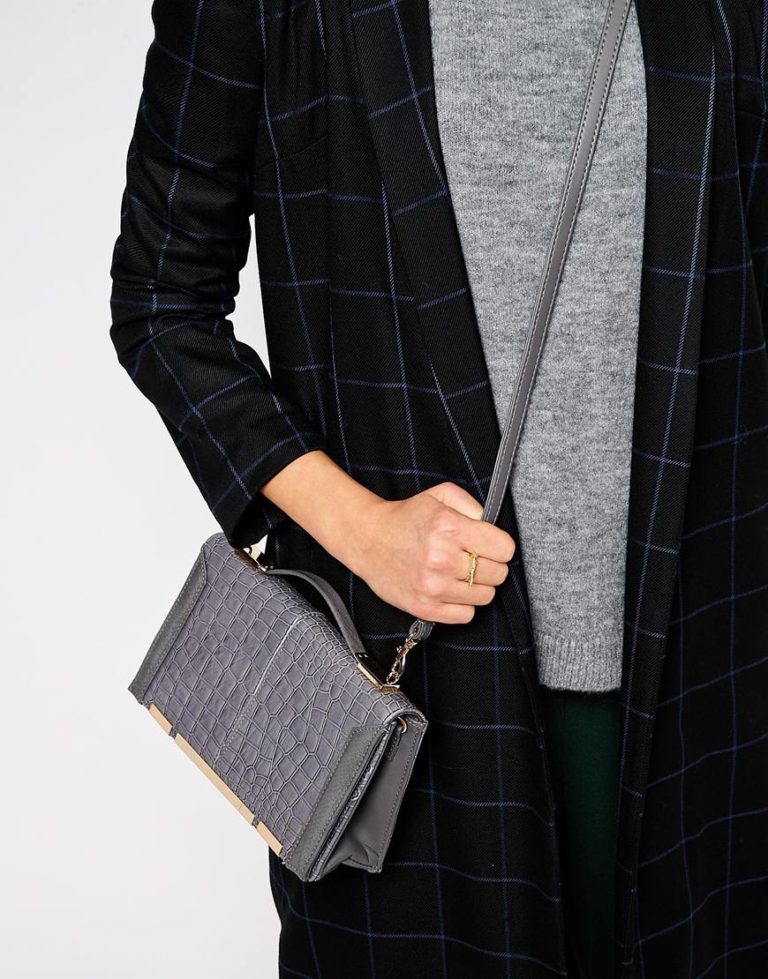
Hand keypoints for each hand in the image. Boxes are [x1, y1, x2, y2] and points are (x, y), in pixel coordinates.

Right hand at [346, 481, 515, 625]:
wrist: (368, 539)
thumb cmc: (407, 517)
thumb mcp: (442, 495)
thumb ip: (475, 506)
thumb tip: (494, 529)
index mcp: (450, 528)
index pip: (505, 549)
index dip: (499, 545)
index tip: (487, 544)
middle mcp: (442, 559)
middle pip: (498, 574)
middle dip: (490, 564)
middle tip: (471, 557)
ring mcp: (433, 586)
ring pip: (485, 596)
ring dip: (477, 585)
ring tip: (459, 572)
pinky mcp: (425, 608)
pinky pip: (466, 615)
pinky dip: (463, 603)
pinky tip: (450, 588)